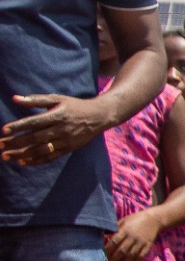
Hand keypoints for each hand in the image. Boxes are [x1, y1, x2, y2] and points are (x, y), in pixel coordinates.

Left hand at [2, 94, 117, 164]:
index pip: (34, 122)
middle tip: (0, 145)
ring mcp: (66, 141)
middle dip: (16, 143)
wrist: (99, 116)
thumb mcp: (57, 99)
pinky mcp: (69, 149)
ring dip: (22, 154)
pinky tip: (23, 162)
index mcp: (58, 115)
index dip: (19, 126)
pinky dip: (36, 160)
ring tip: (6, 157)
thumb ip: (35, 100)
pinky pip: (51, 157)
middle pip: (35, 138)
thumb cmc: (74, 106)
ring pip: (41, 150)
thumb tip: (15, 98)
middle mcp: (62, 130)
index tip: (4, 130)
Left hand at [104, 210, 160, 260]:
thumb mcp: (123, 221)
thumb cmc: (135, 219)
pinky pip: (141, 256)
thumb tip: (102, 236)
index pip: (114, 242)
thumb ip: (113, 229)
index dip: (108, 250)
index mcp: (125, 230)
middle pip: (122, 251)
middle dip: (113, 259)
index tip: (101, 255)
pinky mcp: (148, 246)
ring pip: (131, 255)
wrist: (154, 219)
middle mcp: (133, 237)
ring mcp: (141, 242)